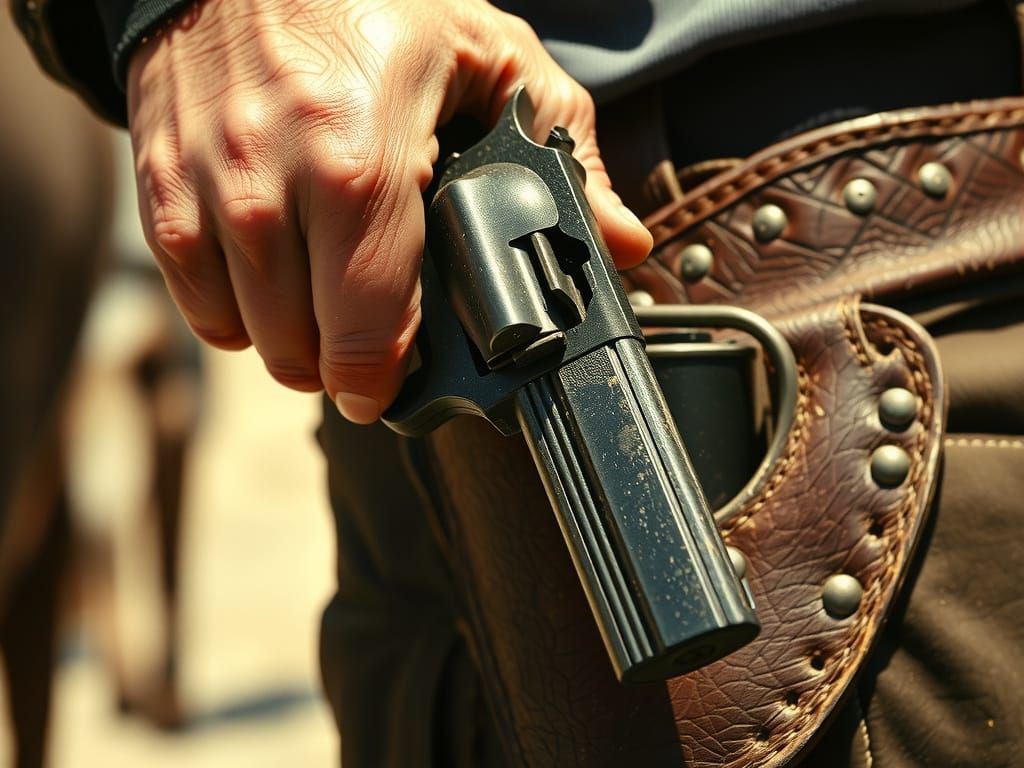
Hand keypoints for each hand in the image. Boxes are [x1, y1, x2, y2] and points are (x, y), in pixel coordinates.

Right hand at [127, 0, 651, 422]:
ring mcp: (206, 186)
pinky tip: (273, 288)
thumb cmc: (376, 4)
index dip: (383, 379)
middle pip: (301, 347)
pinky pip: (197, 304)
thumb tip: (620, 244)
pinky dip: (234, 317)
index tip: (394, 389)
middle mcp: (271, 180)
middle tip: (372, 343)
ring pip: (248, 336)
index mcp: (362, 157)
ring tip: (327, 314)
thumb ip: (564, 154)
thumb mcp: (493, 57)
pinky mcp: (161, 188)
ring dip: (293, 345)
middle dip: (343, 366)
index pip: (366, 323)